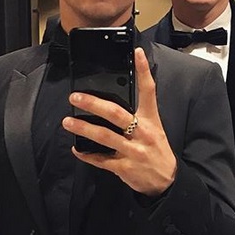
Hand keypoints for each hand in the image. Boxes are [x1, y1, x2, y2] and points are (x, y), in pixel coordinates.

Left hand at [63, 47, 176, 196]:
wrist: (166, 181)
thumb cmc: (156, 150)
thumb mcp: (154, 128)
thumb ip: (138, 114)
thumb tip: (113, 99)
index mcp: (150, 120)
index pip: (148, 91)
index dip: (144, 71)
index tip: (136, 53)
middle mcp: (142, 133)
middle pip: (117, 114)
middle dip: (94, 104)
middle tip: (76, 97)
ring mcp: (133, 151)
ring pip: (104, 136)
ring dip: (83, 128)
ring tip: (68, 121)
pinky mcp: (124, 167)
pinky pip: (101, 160)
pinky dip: (86, 154)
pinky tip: (76, 148)